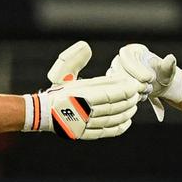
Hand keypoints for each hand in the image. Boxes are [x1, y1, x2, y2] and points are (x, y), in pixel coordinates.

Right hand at [24, 41, 146, 138]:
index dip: (124, 91)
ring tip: (133, 107)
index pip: (109, 94)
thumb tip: (87, 47)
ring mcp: (84, 124)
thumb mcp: (67, 74)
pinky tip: (127, 121)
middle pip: (113, 107)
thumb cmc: (58, 92)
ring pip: (112, 119)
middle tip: (137, 95)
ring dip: (126, 113)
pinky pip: (106, 131)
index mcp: (79, 94)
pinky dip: (119, 127)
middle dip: (128, 101)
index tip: (134, 86)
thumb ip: (78, 62)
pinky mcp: (85, 134)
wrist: (44, 113)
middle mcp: (83, 110)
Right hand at [108, 43, 181, 119]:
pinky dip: (128, 95)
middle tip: (148, 87)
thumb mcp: (167, 69)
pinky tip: (141, 96)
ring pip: (115, 80)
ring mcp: (116, 71)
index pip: (125, 55)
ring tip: (146, 91)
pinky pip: (115, 89)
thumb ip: (168, 64)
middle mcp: (121, 59)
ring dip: (130, 88)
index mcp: (133, 50)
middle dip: (133, 80)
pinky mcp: (116, 83)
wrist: (160, 84)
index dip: (136, 68)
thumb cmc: (164, 74)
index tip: (150, 78)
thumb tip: (171, 59)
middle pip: (117, 68)